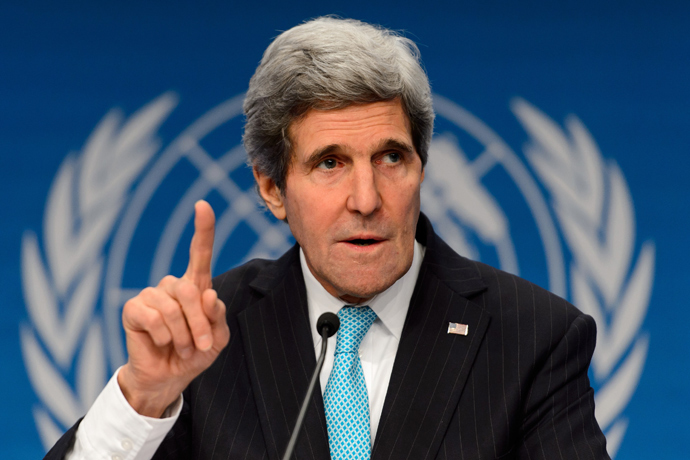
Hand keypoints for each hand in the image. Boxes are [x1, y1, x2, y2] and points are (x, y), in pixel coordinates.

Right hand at [118, 200, 230, 416]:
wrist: (169, 377)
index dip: (202, 229)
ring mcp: (151, 294)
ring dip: (183, 334)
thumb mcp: (216, 339)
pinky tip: (161, 343)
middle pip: (191, 291)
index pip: (199, 253)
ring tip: (181, 348)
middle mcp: (172, 285)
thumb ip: (217, 317)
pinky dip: (164, 336)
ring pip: (173, 307)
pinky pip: (153, 317)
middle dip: (200, 323)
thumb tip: (209, 293)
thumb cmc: (194, 353)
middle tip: (201, 346)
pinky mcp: (134, 308)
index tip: (203, 205)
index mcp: (195, 287)